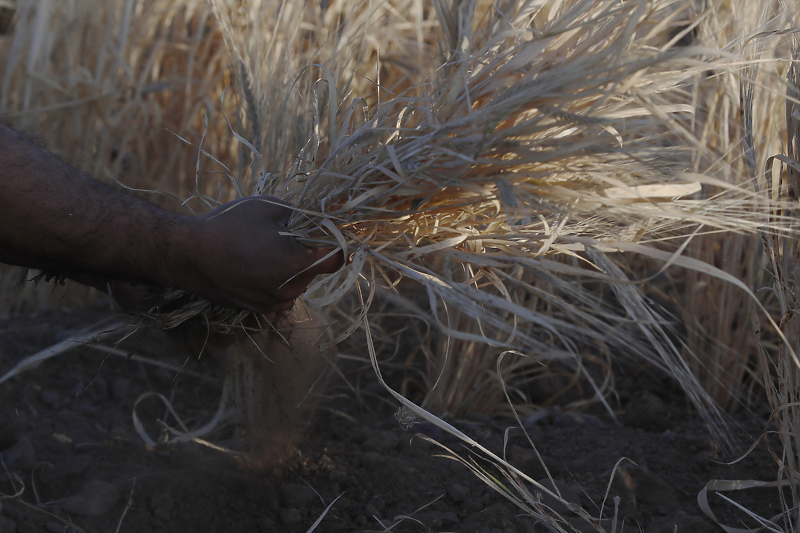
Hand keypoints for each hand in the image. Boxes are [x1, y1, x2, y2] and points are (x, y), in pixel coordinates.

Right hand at [181, 196, 343, 313]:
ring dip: (291, 267)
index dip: (337, 242)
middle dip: (308, 252)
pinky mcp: (259, 310)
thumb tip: (323, 217)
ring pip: (298, 282)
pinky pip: (280, 293)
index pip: (337, 259)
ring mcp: (274, 304)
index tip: (328, 232)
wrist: (188, 254)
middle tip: (288, 235)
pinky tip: (256, 265)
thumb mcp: (271, 207)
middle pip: (316, 270)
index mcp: (297, 266)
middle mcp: (290, 290)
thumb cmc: (229, 226)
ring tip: (265, 249)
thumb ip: (304, 214)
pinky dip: (276, 280)